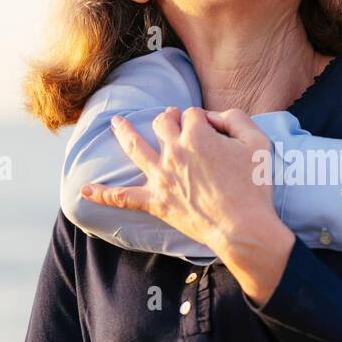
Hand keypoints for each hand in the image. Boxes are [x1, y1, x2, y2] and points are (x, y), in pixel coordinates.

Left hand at [80, 106, 293, 296]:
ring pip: (135, 147)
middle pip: (163, 123)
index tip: (214, 131)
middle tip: (174, 121)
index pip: (193, 114)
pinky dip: (103, 195)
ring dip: (124, 133)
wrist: (244, 228)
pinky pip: (123, 197)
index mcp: (197, 135)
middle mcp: (174, 152)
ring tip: (115, 124)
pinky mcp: (157, 202)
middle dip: (169, 118)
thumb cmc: (255, 186)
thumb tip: (216, 117)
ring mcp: (162, 177)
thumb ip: (236, 119)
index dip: (203, 119)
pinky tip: (84, 191)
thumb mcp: (257, 142)